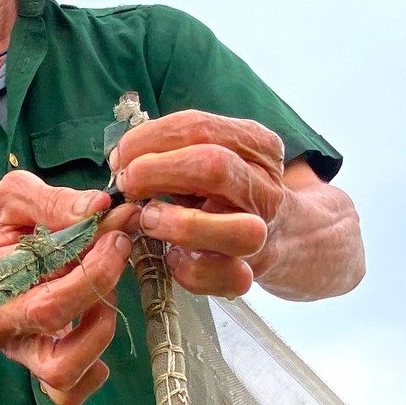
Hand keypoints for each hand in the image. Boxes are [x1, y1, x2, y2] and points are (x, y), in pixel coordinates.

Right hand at [0, 171, 138, 404]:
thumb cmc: (0, 228)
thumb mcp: (15, 198)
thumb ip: (53, 201)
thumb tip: (99, 207)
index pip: (38, 277)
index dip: (87, 260)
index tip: (115, 232)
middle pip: (50, 318)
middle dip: (98, 281)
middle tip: (118, 248)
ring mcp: (19, 351)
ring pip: (61, 370)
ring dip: (98, 329)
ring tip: (106, 292)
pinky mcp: (39, 366)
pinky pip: (67, 394)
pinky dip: (93, 372)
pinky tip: (98, 329)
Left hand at [109, 110, 287, 296]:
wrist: (285, 233)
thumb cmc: (229, 191)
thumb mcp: (214, 155)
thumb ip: (174, 150)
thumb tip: (121, 159)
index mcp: (256, 146)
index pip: (199, 128)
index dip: (149, 140)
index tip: (120, 157)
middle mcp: (265, 187)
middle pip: (215, 168)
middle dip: (158, 172)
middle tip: (128, 183)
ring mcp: (263, 232)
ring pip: (236, 231)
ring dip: (181, 225)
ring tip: (148, 220)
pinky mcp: (252, 272)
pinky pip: (225, 276)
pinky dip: (190, 268)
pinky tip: (171, 256)